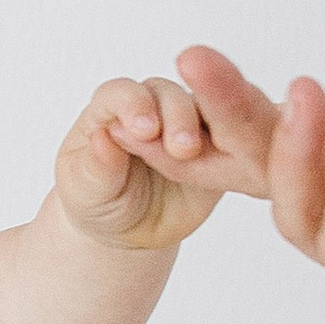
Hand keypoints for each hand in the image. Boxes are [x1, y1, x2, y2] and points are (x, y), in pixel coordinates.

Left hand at [54, 66, 279, 255]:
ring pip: (204, 109)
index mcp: (111, 110)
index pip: (122, 93)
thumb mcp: (85, 191)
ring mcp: (187, 122)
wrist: (130, 230)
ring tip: (202, 156)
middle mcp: (151, 106)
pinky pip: (233, 137)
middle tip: (183, 149)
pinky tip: (239, 157)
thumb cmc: (98, 202)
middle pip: (167, 95)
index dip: (134, 105)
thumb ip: (95, 165)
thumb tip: (103, 138)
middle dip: (177, 117)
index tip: (145, 129)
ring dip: (210, 126)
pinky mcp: (217, 145)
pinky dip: (239, 142)